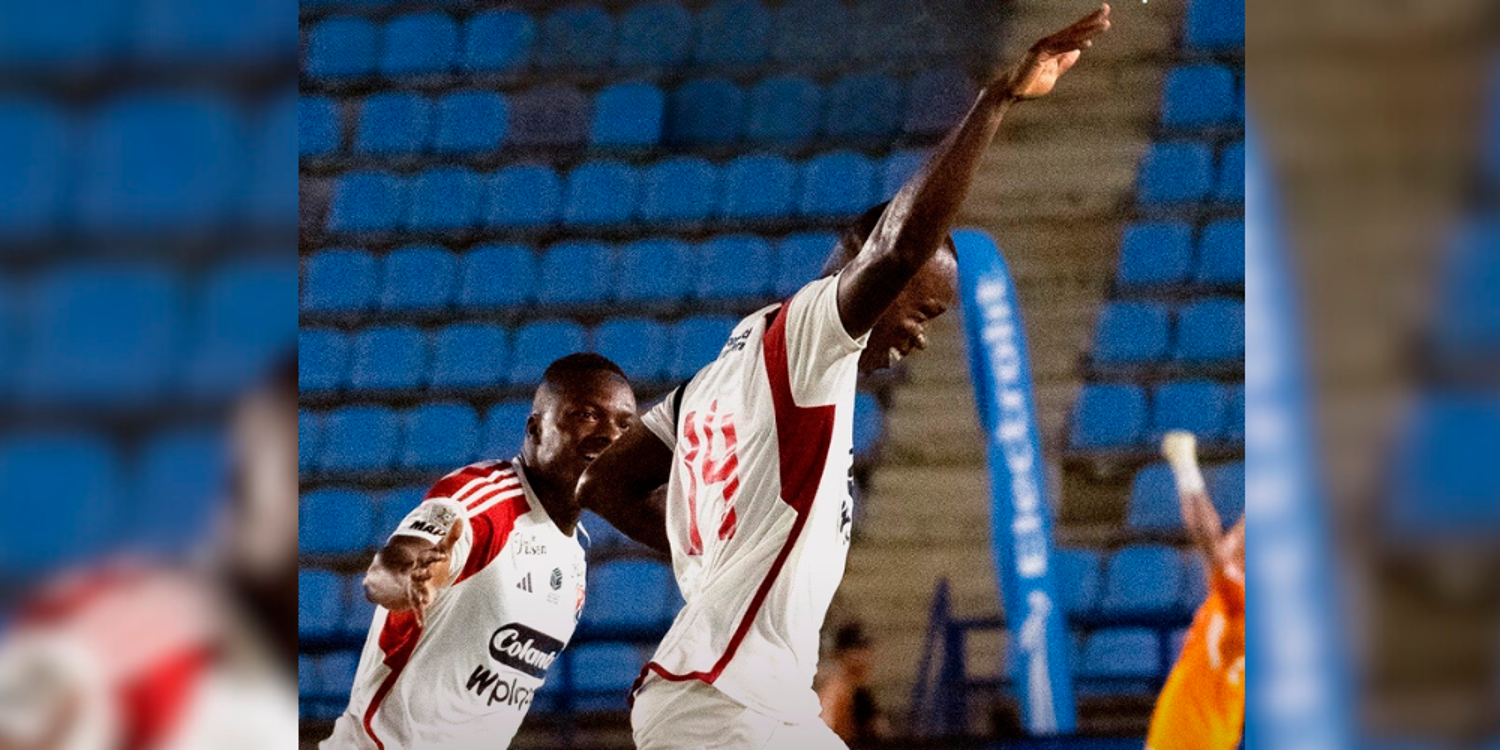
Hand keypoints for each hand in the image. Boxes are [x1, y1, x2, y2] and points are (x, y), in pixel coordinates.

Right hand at [406, 520, 462, 627]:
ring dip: (420, 594)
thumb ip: (451, 536)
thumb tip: (461, 519)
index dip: (435, 556)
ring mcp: (416, 586)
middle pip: (418, 573)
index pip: (428, 556)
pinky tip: (421, 624)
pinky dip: (419, 615)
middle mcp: (417, 572)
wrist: (417, 575)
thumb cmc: (434, 561)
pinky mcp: (417, 599)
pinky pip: (417, 607)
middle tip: (428, 573)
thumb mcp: (442, 548)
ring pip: (416, 591)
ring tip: (425, 600)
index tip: (444, 555)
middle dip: (422, 573)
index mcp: (424, 559)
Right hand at [992, 4, 1110, 100]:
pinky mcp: (1039, 55)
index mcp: (1053, 47)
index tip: (1104, 16)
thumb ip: (1064, 62)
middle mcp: (1049, 43)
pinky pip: (1060, 49)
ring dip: (1088, 31)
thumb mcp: (1053, 74)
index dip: (1089, 24)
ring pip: (1070, 37)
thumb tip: (1077, 51)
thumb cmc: (1029, 84)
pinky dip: (1074, 45)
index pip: (1074, 33)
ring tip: (1104, 25)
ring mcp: (1044, 47)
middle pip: (1074, 29)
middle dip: (1091, 20)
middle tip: (1106, 9)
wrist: (1012, 92)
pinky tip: (1088, 43)